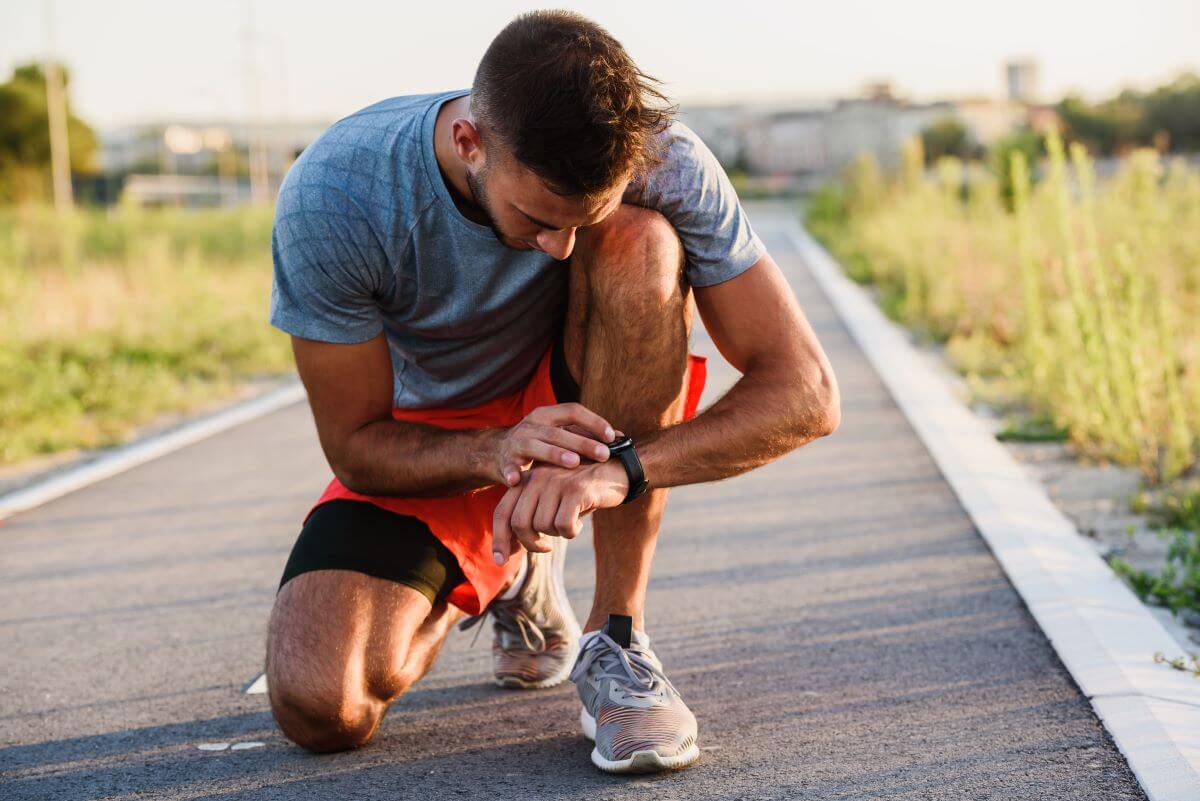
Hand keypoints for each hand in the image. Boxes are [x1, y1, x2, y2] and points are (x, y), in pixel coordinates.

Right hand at [491, 403, 615, 486]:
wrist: (498, 452)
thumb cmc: (540, 443)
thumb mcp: (561, 435)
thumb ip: (587, 435)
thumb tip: (622, 439)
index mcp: (548, 415)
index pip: (572, 411)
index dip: (593, 421)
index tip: (612, 436)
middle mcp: (531, 424)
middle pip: (558, 431)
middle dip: (582, 443)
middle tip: (603, 455)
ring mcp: (516, 442)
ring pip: (535, 445)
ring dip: (554, 453)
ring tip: (573, 462)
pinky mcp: (503, 461)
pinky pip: (507, 467)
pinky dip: (512, 472)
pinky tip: (518, 480)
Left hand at [492, 459, 628, 561]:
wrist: (616, 470)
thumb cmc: (579, 492)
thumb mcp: (550, 500)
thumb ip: (528, 517)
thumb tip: (507, 551)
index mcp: (526, 480)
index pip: (502, 512)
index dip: (499, 540)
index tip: (501, 561)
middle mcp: (537, 478)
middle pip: (519, 523)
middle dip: (531, 544)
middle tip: (546, 548)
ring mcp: (556, 482)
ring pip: (543, 526)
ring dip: (556, 535)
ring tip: (569, 523)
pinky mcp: (576, 490)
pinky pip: (564, 525)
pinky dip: (571, 532)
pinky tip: (580, 524)